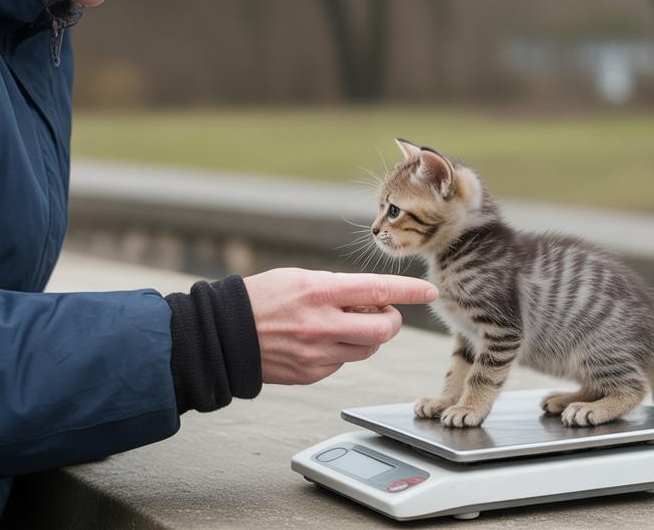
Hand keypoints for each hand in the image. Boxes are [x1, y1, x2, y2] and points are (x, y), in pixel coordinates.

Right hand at [243, 268, 437, 384]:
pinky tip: (318, 341)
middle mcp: (322, 324)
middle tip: (382, 313)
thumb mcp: (299, 279)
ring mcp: (317, 353)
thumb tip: (372, 300)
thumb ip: (337, 289)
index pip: (376, 289)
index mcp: (319, 292)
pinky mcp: (311, 373)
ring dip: (368, 337)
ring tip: (344, 324)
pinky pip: (343, 363)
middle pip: (383, 329)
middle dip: (390, 320)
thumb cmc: (261, 298)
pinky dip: (342, 351)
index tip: (429, 290)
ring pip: (367, 349)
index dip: (408, 290)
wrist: (224, 334)